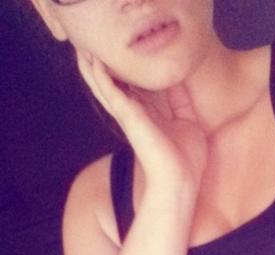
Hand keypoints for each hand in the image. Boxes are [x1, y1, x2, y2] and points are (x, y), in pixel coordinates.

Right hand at [76, 50, 207, 197]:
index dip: (120, 75)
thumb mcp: (189, 123)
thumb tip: (179, 81)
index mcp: (148, 117)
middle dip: (99, 69)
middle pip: (111, 87)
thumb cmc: (186, 161)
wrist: (180, 181)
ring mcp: (128, 116)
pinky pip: (110, 91)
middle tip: (87, 47)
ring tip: (79, 47)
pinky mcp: (128, 117)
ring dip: (92, 68)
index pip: (130, 91)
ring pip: (104, 87)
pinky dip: (101, 76)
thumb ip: (182, 102)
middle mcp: (134, 115)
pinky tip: (92, 61)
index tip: (114, 56)